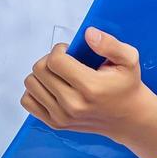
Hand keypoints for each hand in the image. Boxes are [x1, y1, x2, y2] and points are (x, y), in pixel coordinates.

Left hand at [21, 26, 155, 139]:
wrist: (128, 118)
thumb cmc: (126, 86)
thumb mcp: (129, 59)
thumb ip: (109, 44)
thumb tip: (88, 34)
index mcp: (90, 87)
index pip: (55, 61)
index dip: (59, 50)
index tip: (69, 51)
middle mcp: (73, 105)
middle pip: (39, 70)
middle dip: (50, 60)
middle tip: (65, 62)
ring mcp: (62, 117)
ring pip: (31, 84)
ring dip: (42, 75)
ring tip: (59, 75)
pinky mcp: (55, 124)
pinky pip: (28, 101)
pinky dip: (36, 91)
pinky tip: (52, 87)